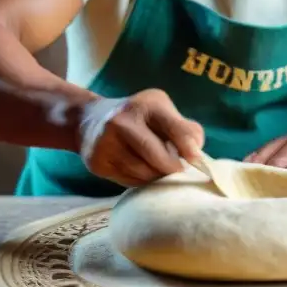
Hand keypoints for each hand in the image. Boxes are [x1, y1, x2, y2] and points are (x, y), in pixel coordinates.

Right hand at [77, 89, 203, 186]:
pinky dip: (142, 181)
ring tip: (161, 172)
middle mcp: (122, 121)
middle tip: (180, 172)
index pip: (172, 127)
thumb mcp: (161, 111)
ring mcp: (107, 143)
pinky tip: (143, 173)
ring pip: (143, 172)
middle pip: (157, 155)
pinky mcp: (98, 163)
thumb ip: (184, 128)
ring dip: (158, 177)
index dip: (187, 146)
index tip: (196, 160)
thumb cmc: (137, 117)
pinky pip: (129, 181)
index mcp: (145, 105)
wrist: (88, 120)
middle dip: (173, 168)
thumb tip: (197, 153)